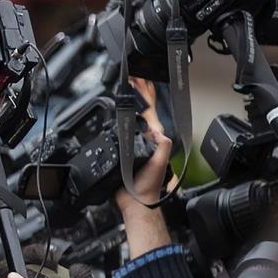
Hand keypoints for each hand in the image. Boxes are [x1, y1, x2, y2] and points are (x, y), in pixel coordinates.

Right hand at [115, 78, 173, 209]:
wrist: (135, 202)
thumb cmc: (147, 186)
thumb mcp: (159, 164)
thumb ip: (162, 147)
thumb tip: (158, 131)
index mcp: (153, 140)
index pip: (149, 113)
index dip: (146, 96)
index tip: (140, 80)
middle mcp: (143, 140)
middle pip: (140, 111)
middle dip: (138, 93)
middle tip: (133, 76)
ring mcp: (132, 145)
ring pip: (129, 119)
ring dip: (129, 102)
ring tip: (127, 86)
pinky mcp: (121, 152)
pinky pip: (119, 131)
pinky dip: (117, 119)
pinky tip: (115, 110)